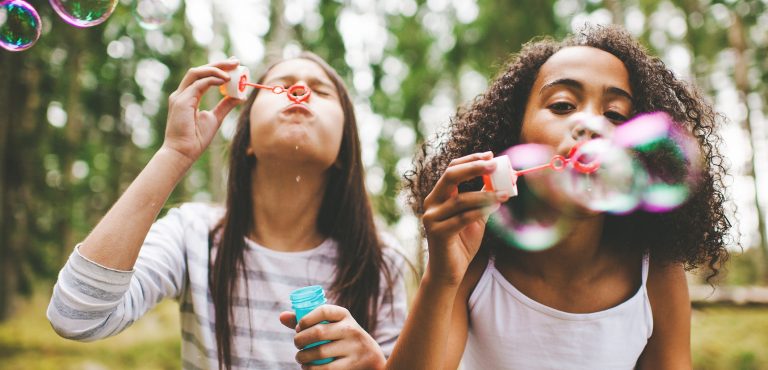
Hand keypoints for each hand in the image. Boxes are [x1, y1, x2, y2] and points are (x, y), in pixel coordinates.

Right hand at [162, 58, 241, 162]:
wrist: (183, 153)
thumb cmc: (196, 139)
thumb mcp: (215, 118)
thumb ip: (225, 105)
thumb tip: (240, 96)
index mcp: (188, 97)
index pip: (203, 76)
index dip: (217, 68)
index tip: (233, 65)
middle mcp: (182, 93)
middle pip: (200, 70)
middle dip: (218, 64)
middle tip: (235, 61)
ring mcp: (180, 96)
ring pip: (197, 73)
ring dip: (215, 69)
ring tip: (232, 70)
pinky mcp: (181, 101)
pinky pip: (198, 84)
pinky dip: (212, 80)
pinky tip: (225, 81)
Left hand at [279, 305, 385, 369]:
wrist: (372, 358)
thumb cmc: (343, 339)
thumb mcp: (332, 326)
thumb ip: (308, 321)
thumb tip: (281, 316)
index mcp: (345, 315)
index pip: (323, 310)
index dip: (306, 318)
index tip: (298, 328)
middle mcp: (351, 329)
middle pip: (318, 332)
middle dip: (300, 340)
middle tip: (297, 345)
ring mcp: (354, 348)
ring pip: (319, 352)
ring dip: (303, 357)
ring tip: (300, 358)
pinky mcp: (352, 365)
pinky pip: (326, 369)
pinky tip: (308, 368)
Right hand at [422, 152, 508, 284]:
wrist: (449, 272)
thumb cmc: (462, 243)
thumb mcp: (474, 216)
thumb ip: (482, 198)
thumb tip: (501, 179)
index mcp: (438, 196)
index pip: (451, 169)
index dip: (470, 160)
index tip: (491, 155)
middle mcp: (431, 203)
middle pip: (450, 176)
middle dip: (474, 167)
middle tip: (495, 164)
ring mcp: (432, 218)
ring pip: (460, 199)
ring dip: (485, 194)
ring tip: (505, 194)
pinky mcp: (438, 233)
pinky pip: (462, 218)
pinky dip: (480, 211)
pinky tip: (496, 207)